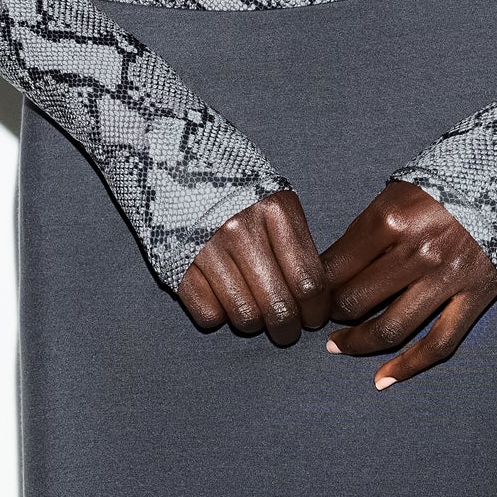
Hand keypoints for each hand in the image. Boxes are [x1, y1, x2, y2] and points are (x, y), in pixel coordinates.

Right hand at [177, 188, 330, 346]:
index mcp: (275, 209)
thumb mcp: (277, 201)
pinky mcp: (179, 265)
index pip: (309, 281)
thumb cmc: (240, 191)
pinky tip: (222, 297)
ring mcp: (208, 247)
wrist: (181, 167)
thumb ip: (296, 243)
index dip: (317, 310)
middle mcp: (242, 228)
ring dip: (256, 324)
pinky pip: (210, 315)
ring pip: (246, 317)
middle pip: (280, 307)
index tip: (314, 316)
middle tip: (288, 329)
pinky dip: (219, 315)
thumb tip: (315, 296)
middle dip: (289, 329)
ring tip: (256, 313)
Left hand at [321, 179, 496, 387]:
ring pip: (390, 328)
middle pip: (356, 300)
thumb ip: (364, 231)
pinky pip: (437, 344)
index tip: (309, 294)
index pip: (335, 267)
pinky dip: (407, 368)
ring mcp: (446, 278)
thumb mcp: (394, 192)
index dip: (315, 287)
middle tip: (325, 315)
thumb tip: (330, 269)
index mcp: (390, 219)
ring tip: (339, 345)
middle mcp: (416, 251)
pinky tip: (382, 379)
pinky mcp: (474, 298)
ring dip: (357, 343)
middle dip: (333, 313)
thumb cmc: (440, 186)